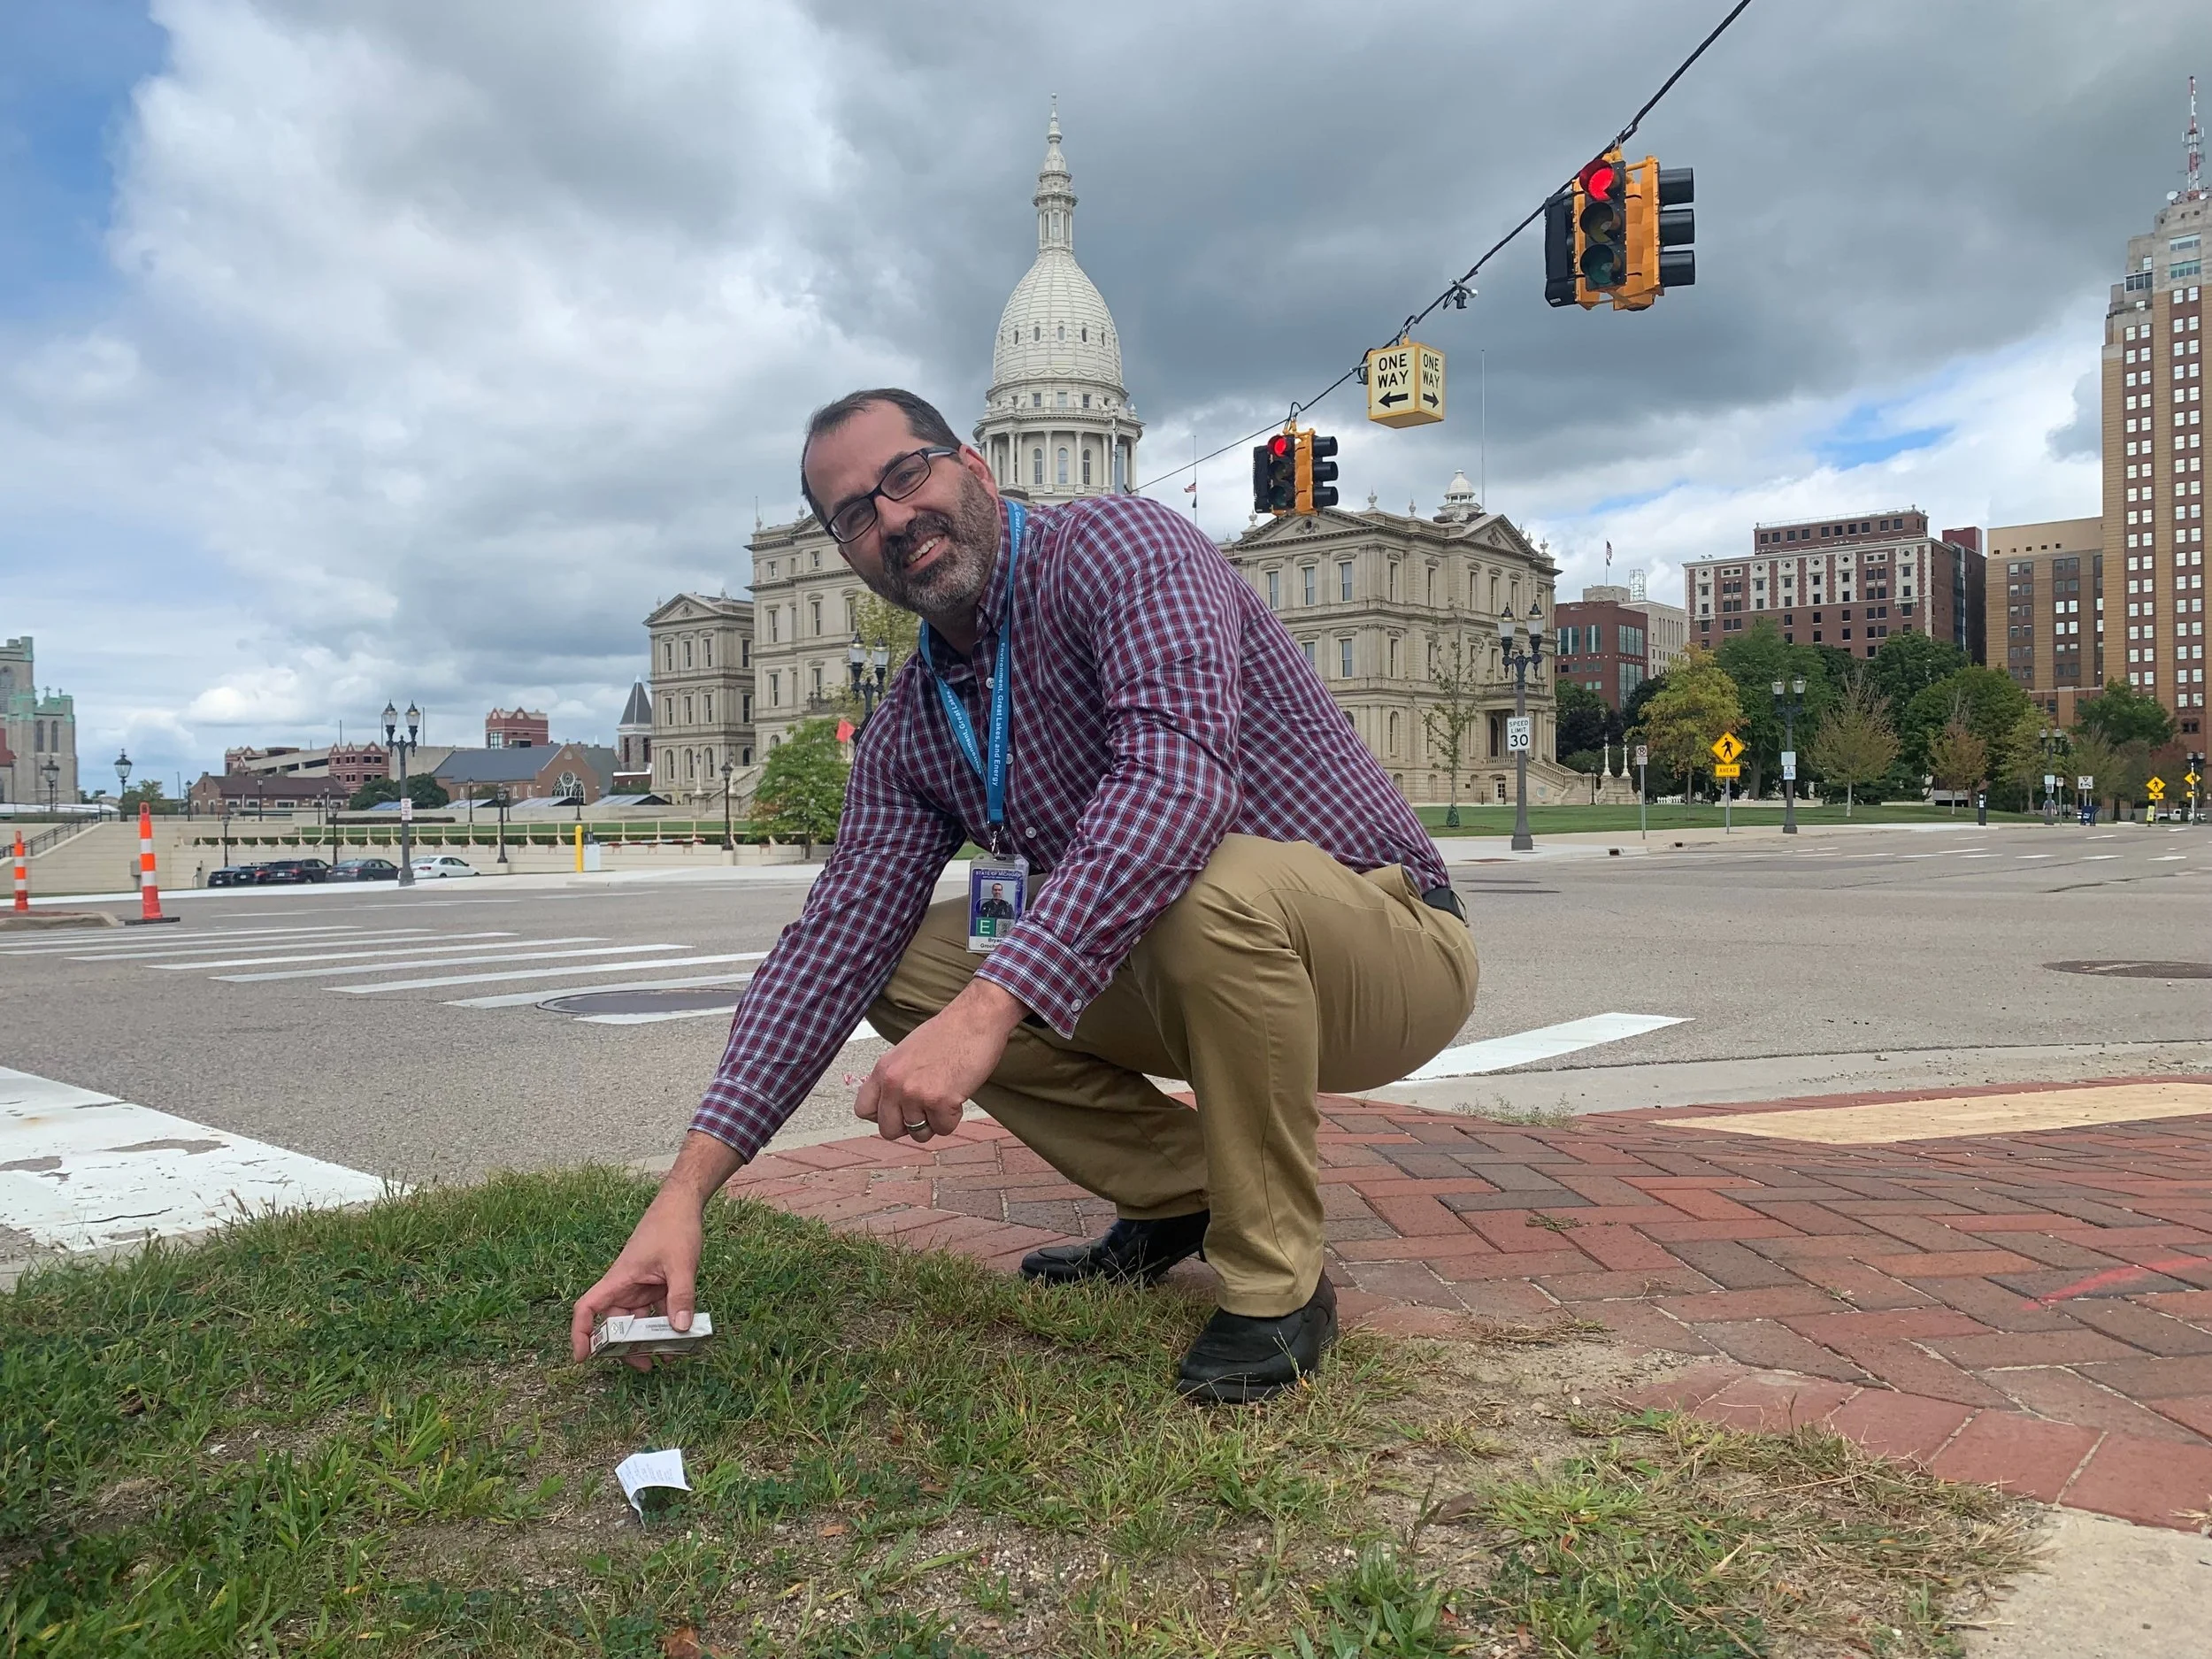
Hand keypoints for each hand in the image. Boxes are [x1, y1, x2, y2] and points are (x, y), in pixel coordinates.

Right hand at [570, 1131, 739, 1369]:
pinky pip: (657, 1309)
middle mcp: (626, 1285)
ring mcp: (642, 1285)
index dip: (580, 1333)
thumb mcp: (681, 1264)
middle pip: (615, 1322)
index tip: (582, 1358)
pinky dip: (666, 1323)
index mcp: (620, 1279)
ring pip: (638, 1319)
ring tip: (668, 1357)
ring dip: (650, 1338)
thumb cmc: (674, 1227)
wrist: (684, 1203)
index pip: (588, 1308)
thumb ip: (681, 1296)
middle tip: (646, 1366)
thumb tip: (680, 1330)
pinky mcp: (657, 1283)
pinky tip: (682, 1336)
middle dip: (625, 1346)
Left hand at [855, 978, 1025, 1142]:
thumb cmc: (948, 1032)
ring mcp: (916, 1094)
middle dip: (908, 1127)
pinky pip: (944, 1129)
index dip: (883, 1115)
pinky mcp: (940, 1101)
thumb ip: (895, 1078)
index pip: (863, 1110)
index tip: (898, 1110)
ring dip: (934, 1121)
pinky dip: (954, 1117)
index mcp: (883, 1069)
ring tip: (944, 1097)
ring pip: (919, 1134)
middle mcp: (894, 1083)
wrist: (975, 1019)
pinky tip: (957, 1095)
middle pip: (889, 1130)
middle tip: (925, 1110)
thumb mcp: (906, 1053)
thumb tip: (893, 1105)